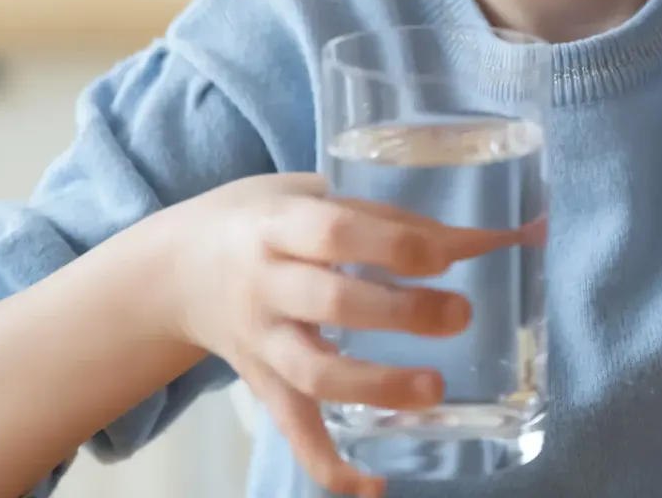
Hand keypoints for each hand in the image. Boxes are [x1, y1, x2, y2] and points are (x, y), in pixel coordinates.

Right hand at [167, 173, 518, 496]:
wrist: (174, 271)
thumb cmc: (260, 220)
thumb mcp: (308, 194)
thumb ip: (387, 214)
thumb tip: (487, 238)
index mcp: (278, 224)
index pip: (335, 230)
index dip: (393, 243)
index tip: (445, 255)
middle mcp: (266, 285)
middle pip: (331, 303)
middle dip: (399, 312)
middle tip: (460, 314)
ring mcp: (262, 341)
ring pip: (314, 374)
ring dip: (376, 387)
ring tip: (434, 390)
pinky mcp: (263, 385)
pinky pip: (294, 430)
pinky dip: (329, 466)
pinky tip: (373, 485)